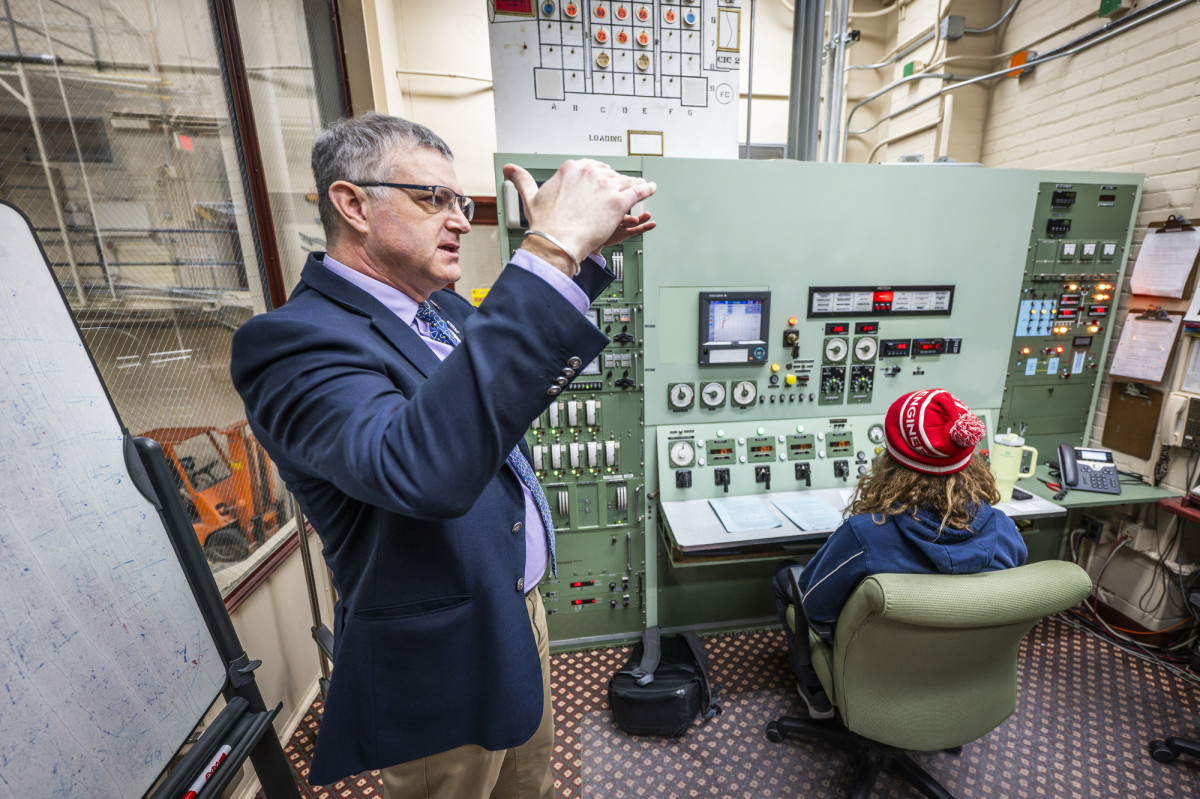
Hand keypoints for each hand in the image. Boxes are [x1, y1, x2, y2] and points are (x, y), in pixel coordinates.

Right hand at [504, 160, 656, 270]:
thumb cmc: (545, 224)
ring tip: (639, 188)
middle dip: (613, 182)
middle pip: (608, 174)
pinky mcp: (619, 200)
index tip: (599, 182)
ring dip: (632, 185)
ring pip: (624, 181)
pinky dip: (646, 189)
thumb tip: (509, 169)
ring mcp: (606, 185)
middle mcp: (590, 172)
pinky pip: (638, 191)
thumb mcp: (530, 196)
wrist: (557, 241)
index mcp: (571, 168)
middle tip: (616, 191)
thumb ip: (522, 179)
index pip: (591, 167)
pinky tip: (650, 189)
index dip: (596, 176)